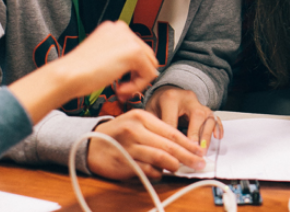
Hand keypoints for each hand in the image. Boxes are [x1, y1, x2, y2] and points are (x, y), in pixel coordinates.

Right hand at [60, 21, 158, 100]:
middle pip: (147, 56)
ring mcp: (129, 38)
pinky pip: (148, 74)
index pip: (137, 49)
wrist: (68, 75)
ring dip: (136, 83)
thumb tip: (140, 68)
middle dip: (136, 77)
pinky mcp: (134, 52)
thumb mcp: (102, 57)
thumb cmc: (78, 71)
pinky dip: (136, 87)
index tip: (119, 83)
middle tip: (120, 91)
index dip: (131, 70)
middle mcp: (122, 29)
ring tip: (118, 91)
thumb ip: (119, 56)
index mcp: (114, 28)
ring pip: (149, 66)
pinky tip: (118, 90)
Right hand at [87, 109, 206, 180]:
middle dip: (188, 156)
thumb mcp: (135, 123)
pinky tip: (161, 173)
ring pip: (160, 158)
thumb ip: (156, 131)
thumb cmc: (116, 134)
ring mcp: (129, 146)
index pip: (171, 131)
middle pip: (169, 146)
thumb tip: (182, 146)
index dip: (188, 143)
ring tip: (180, 168)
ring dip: (174, 165)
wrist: (89, 143)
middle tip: (199, 163)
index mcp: (141, 117)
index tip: (199, 150)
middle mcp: (135, 130)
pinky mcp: (124, 162)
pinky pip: (148, 170)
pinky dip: (158, 173)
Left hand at [146, 86, 222, 144]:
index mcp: (170, 98)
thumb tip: (157, 147)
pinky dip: (218, 128)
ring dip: (206, 135)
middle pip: (197, 115)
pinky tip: (217, 137)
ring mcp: (199, 103)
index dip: (174, 137)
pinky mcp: (206, 109)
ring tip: (203, 151)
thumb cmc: (158, 104)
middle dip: (196, 134)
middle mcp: (188, 98)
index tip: (175, 151)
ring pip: (208, 117)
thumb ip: (153, 125)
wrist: (167, 92)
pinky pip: (215, 117)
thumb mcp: (150, 112)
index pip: (172, 118)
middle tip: (194, 151)